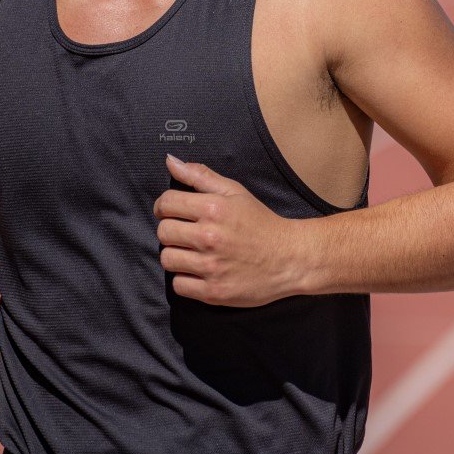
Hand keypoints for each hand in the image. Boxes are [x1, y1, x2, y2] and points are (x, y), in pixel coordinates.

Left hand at [154, 155, 305, 306]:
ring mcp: (211, 267)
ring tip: (193, 252)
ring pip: (167, 259)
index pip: (166, 204)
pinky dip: (186, 279)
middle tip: (187, 232)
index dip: (164, 206)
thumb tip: (169, 161)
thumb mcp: (235, 192)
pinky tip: (200, 272)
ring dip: (177, 255)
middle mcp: (209, 237)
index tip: (172, 211)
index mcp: (214, 209)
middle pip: (163, 232)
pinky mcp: (213, 292)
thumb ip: (200, 176)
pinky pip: (178, 285)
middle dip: (171, 230)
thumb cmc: (261, 223)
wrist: (290, 258)